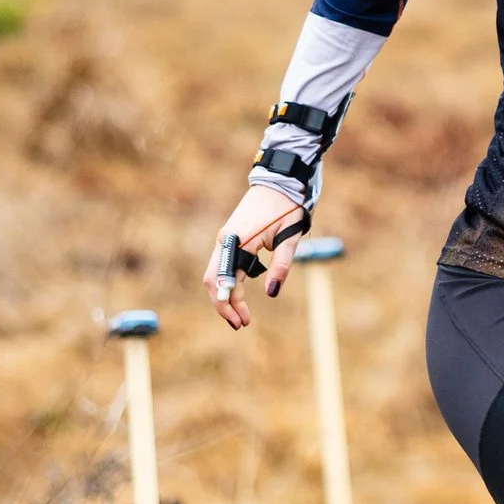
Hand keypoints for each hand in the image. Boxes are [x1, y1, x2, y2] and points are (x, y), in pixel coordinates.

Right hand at [203, 184, 306, 329]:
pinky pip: (221, 265)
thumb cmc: (288, 206)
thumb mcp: (290, 237)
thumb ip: (281, 266)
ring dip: (225, 295)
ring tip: (241, 314)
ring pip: (215, 274)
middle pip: (213, 281)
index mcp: (238, 241)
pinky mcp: (230, 237)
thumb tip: (272, 294)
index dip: (231, 306)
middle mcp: (225, 240)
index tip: (243, 322)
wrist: (281, 180)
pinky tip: (240, 294)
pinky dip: (227, 282)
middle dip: (224, 305)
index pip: (225, 282)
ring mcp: (225, 238)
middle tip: (240, 324)